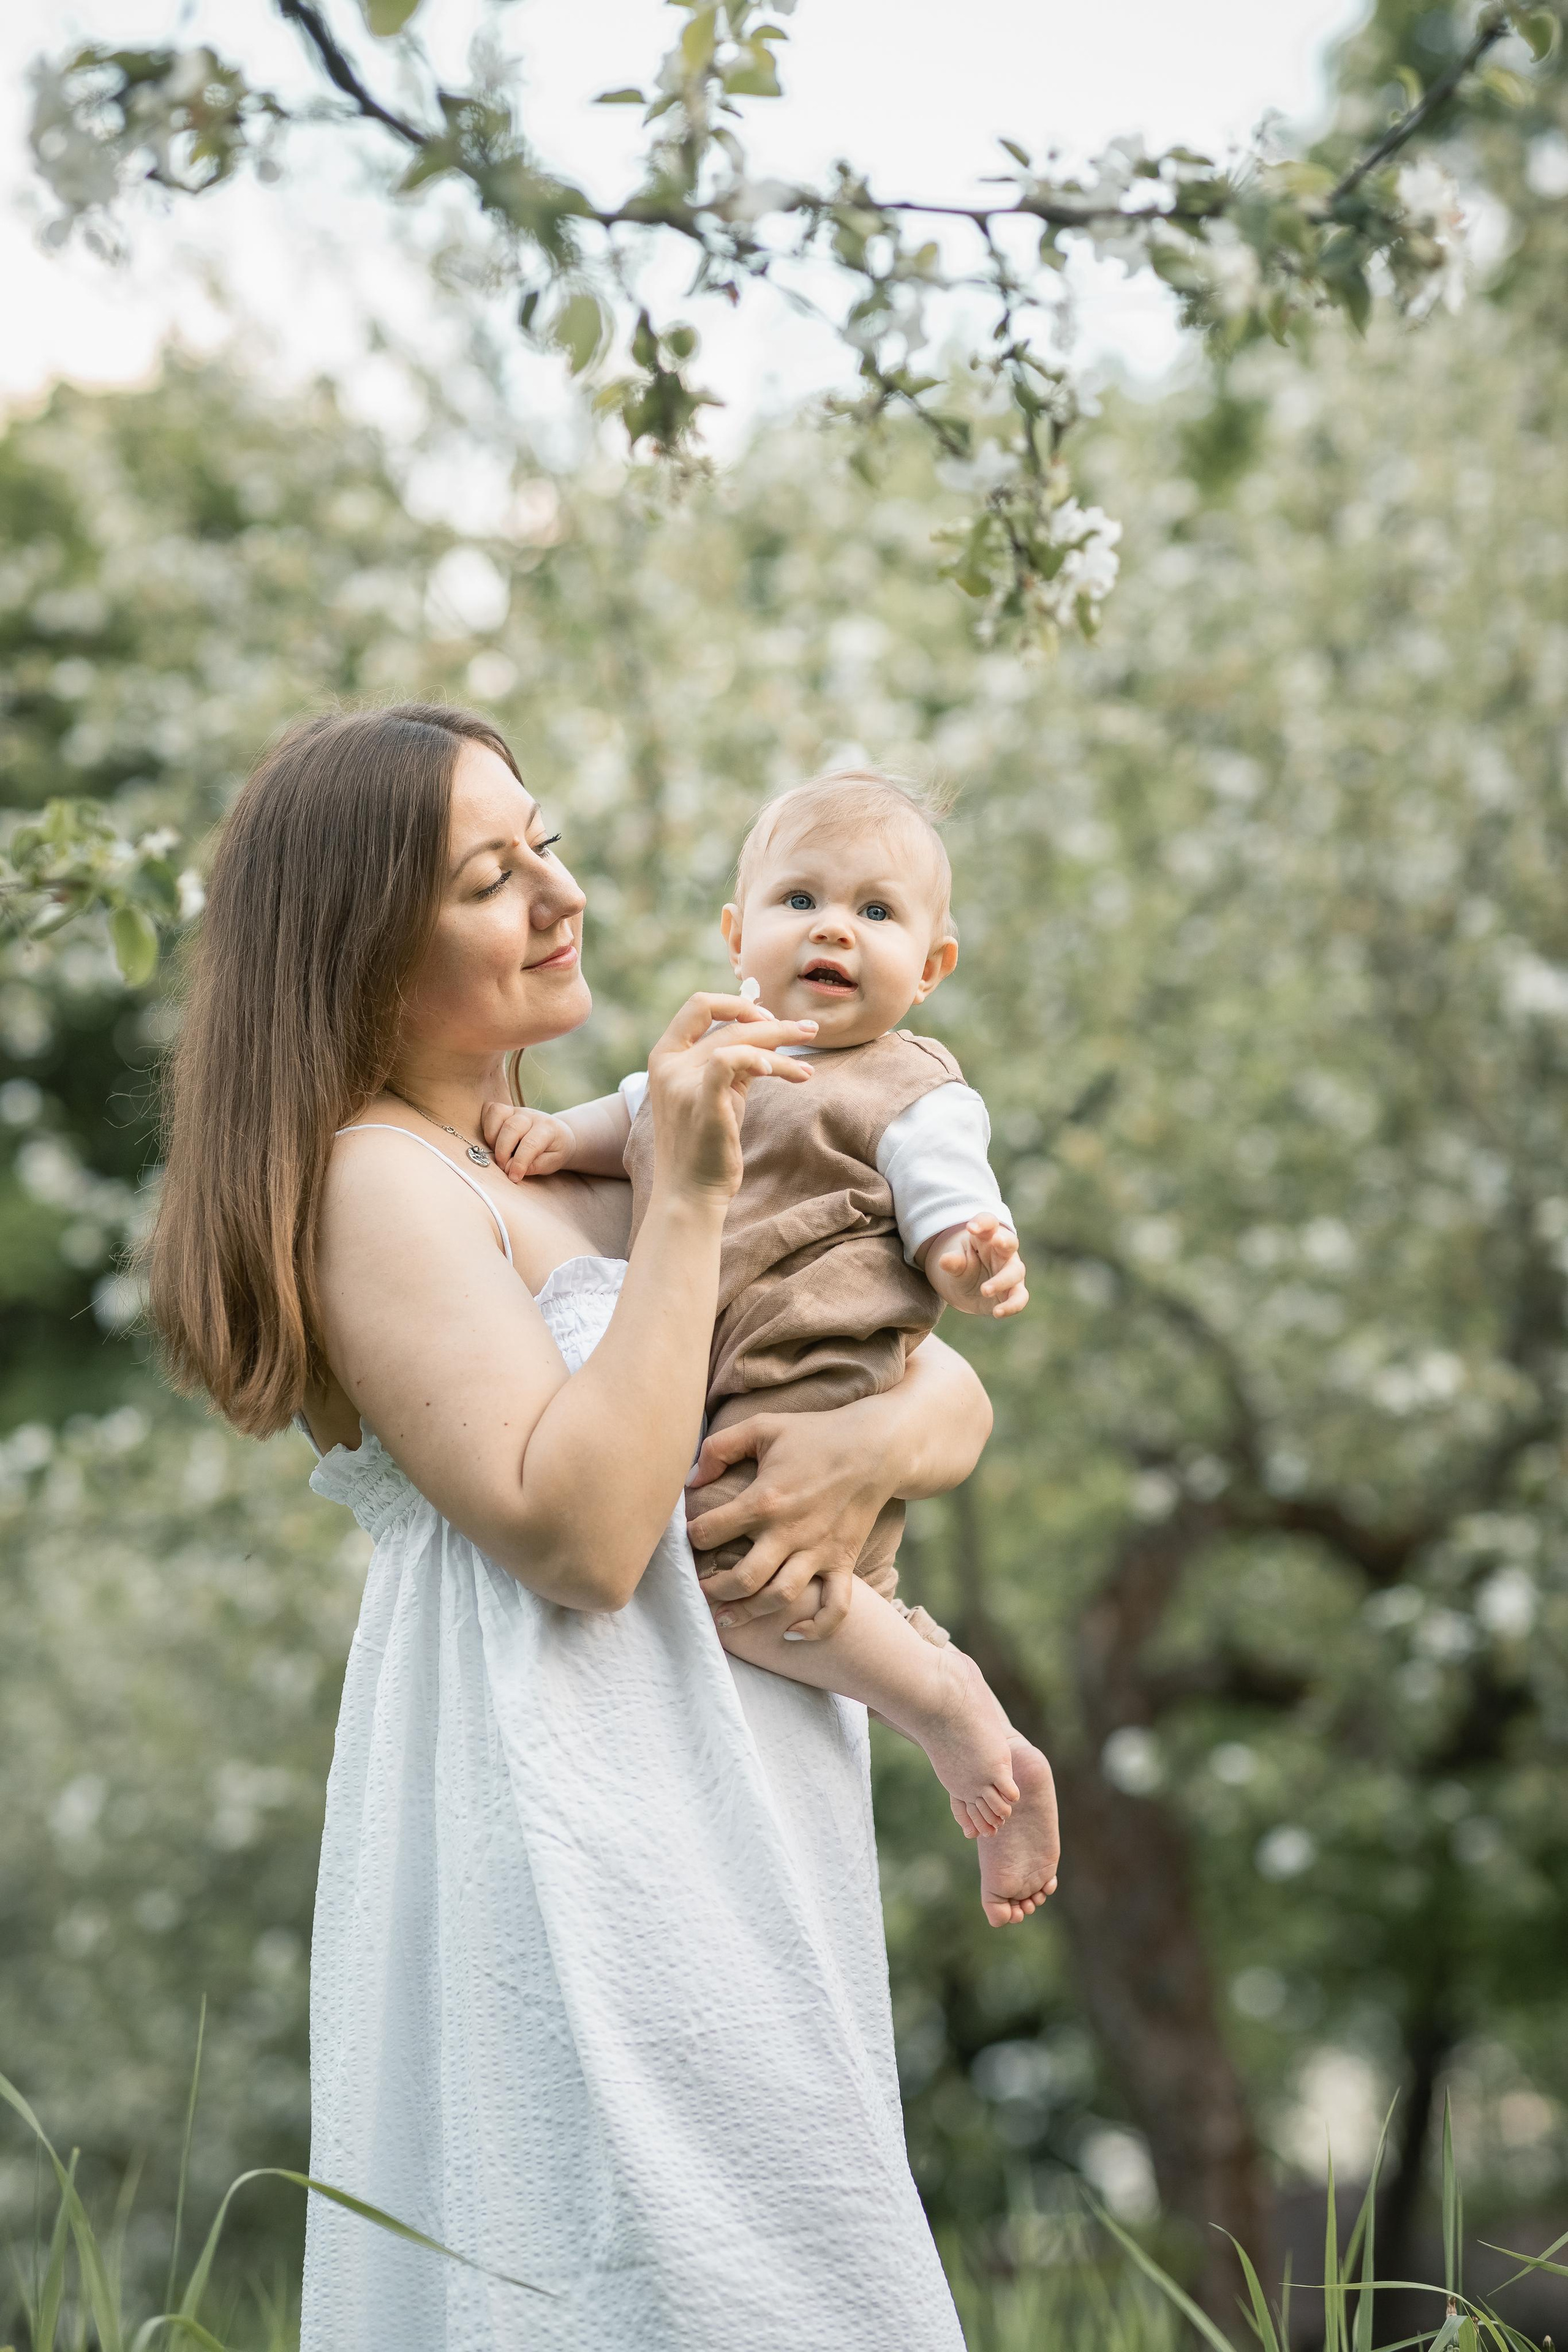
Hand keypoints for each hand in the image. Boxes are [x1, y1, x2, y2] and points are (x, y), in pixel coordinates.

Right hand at [480, 1101, 576, 1182]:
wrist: (560, 1135)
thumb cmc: (555, 1151)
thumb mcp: (552, 1163)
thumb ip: (532, 1166)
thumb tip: (509, 1168)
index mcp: (548, 1129)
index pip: (530, 1144)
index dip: (519, 1163)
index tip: (513, 1177)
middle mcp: (532, 1116)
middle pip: (511, 1127)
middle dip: (502, 1152)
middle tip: (504, 1167)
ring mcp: (518, 1110)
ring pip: (498, 1113)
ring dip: (492, 1136)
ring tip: (497, 1151)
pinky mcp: (507, 1110)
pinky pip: (490, 1109)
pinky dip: (487, 1124)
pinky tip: (493, 1139)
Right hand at [646, 993, 816, 1205]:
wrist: (690, 1192)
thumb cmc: (707, 1144)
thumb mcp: (717, 1093)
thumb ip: (733, 1061)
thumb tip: (770, 1029)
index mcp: (665, 1056)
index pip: (698, 1005)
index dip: (737, 1004)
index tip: (767, 1019)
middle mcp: (668, 1064)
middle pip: (730, 1024)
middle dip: (776, 1024)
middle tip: (808, 1031)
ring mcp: (681, 1082)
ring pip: (739, 1041)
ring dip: (782, 1045)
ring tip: (808, 1066)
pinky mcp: (701, 1101)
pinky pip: (731, 1061)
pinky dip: (762, 1060)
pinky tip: (785, 1073)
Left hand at [684, 1403, 893, 1639]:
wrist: (875, 1446)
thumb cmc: (816, 1434)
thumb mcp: (762, 1427)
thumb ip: (719, 1448)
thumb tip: (691, 1480)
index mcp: (765, 1500)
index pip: (710, 1532)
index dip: (690, 1537)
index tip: (687, 1539)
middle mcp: (790, 1532)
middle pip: (743, 1579)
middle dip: (713, 1589)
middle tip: (699, 1590)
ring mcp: (819, 1551)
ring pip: (780, 1597)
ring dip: (749, 1613)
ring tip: (725, 1618)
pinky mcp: (843, 1561)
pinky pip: (836, 1607)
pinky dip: (817, 1628)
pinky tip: (793, 1633)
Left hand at [928, 1214, 1027, 1318]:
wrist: (966, 1288)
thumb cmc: (963, 1267)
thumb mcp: (954, 1263)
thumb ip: (953, 1261)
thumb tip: (944, 1260)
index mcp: (986, 1237)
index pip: (989, 1222)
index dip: (983, 1222)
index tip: (970, 1227)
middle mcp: (1002, 1252)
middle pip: (1010, 1242)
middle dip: (1005, 1241)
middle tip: (996, 1241)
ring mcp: (1011, 1271)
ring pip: (1015, 1272)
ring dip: (1001, 1281)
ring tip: (984, 1290)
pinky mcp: (1013, 1291)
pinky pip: (1019, 1297)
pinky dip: (1011, 1305)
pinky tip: (997, 1312)